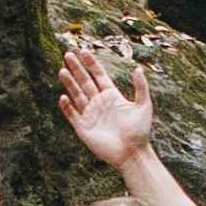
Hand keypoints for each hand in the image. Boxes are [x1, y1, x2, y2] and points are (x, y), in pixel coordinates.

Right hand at [58, 46, 155, 164]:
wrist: (132, 154)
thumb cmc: (140, 131)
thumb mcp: (143, 106)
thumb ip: (140, 87)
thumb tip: (137, 68)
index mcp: (111, 96)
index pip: (98, 75)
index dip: (91, 63)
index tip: (84, 51)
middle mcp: (99, 103)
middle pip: (85, 82)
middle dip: (77, 68)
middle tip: (68, 55)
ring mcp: (90, 115)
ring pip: (77, 95)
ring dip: (69, 83)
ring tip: (62, 71)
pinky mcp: (83, 128)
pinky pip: (72, 115)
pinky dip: (67, 106)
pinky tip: (64, 96)